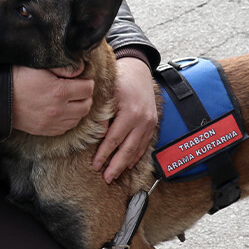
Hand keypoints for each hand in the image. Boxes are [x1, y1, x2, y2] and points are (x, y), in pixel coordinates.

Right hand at [11, 65, 93, 135]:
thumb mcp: (40, 65)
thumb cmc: (18, 78)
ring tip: (71, 101)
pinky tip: (62, 111)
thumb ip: (63, 67)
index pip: (88, 89)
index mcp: (60, 91)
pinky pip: (66, 128)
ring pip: (78, 119)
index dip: (87, 82)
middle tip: (79, 90)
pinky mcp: (45, 130)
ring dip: (78, 109)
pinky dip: (68, 120)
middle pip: (86, 106)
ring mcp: (52, 122)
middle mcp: (58, 109)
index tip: (82, 80)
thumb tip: (81, 69)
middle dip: (85, 96)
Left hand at [92, 58, 157, 183]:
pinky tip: (128, 164)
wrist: (139, 70)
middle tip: (106, 178)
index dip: (104, 154)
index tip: (95, 165)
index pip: (114, 139)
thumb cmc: (120, 80)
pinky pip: (144, 144)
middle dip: (116, 166)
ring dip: (125, 164)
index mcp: (130, 112)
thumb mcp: (108, 93)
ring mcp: (150, 123)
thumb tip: (95, 135)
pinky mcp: (153, 124)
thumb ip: (102, 114)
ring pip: (137, 149)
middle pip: (128, 149)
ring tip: (114, 175)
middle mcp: (142, 120)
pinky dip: (136, 156)